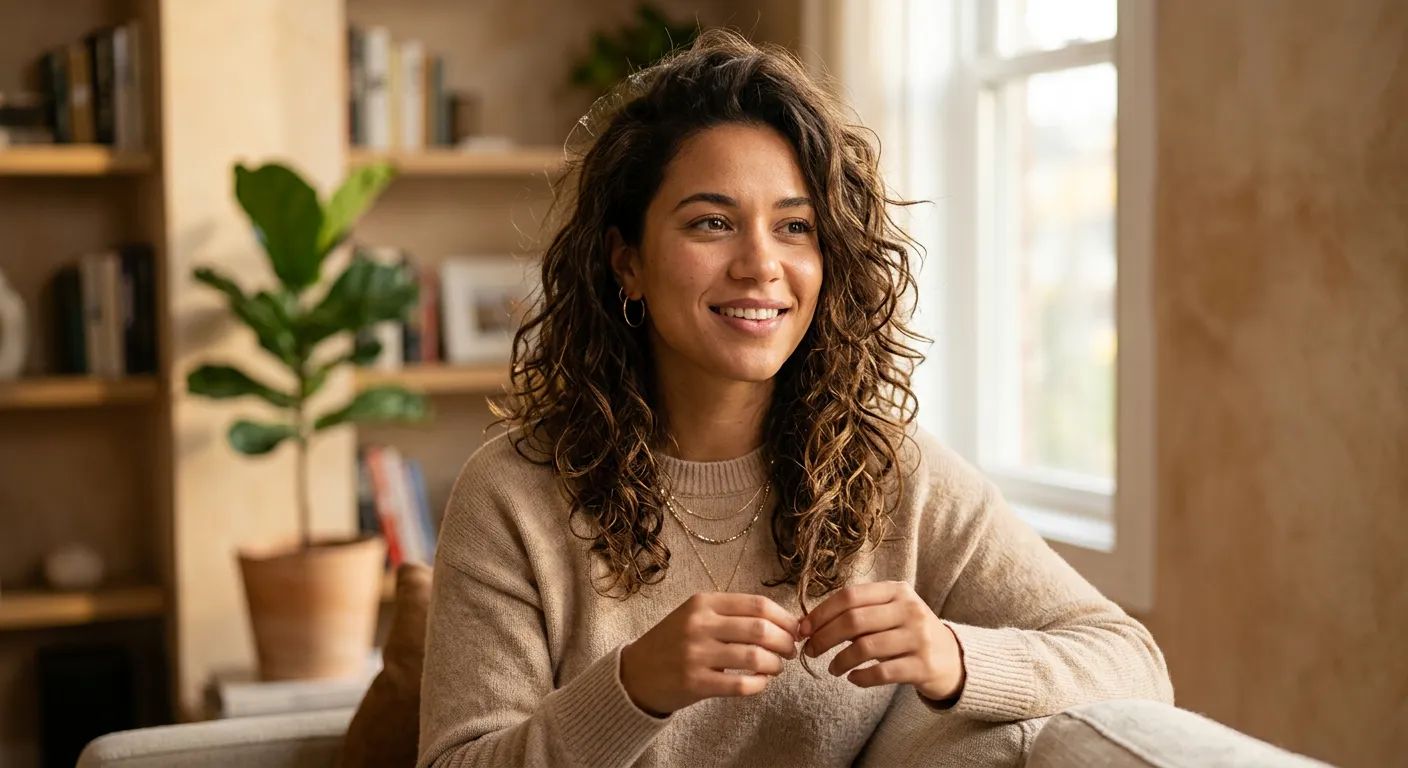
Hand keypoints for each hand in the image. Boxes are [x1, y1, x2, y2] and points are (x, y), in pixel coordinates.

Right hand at [621, 593, 800, 716]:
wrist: (635, 673)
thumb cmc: (673, 643)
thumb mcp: (696, 616)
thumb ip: (732, 616)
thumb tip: (782, 623)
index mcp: (703, 603)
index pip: (757, 605)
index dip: (784, 618)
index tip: (794, 629)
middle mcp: (699, 624)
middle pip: (760, 629)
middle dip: (785, 641)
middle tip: (790, 651)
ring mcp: (696, 654)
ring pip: (755, 657)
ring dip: (775, 664)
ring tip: (776, 667)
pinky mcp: (695, 683)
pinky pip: (741, 684)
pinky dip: (759, 684)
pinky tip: (760, 682)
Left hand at [800, 581, 964, 701]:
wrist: (952, 659)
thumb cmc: (909, 633)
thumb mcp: (890, 613)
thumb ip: (857, 614)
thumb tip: (808, 624)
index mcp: (897, 591)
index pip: (850, 596)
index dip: (821, 613)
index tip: (804, 629)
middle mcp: (910, 610)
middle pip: (854, 620)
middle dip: (824, 637)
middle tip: (811, 650)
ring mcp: (919, 637)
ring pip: (865, 647)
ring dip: (840, 661)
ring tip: (833, 669)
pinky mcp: (923, 666)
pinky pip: (882, 673)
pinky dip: (861, 677)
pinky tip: (853, 678)